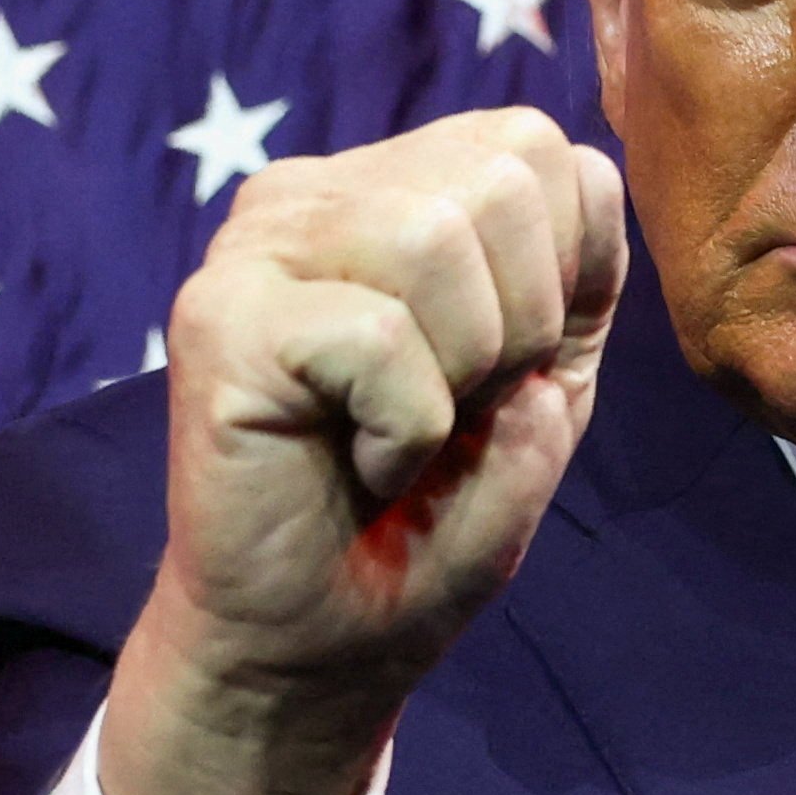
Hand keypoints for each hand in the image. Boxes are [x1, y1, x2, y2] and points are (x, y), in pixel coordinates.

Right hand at [103, 109, 628, 794]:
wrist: (324, 644)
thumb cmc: (426, 525)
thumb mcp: (545, 396)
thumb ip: (577, 287)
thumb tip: (570, 188)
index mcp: (404, 190)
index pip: (546, 150)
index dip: (572, 276)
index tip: (506, 373)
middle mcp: (324, 193)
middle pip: (503, 175)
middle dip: (520, 324)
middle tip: (452, 411)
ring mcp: (260, 246)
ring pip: (435, 237)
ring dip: (457, 375)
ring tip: (400, 436)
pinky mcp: (218, 315)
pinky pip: (377, 335)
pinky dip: (402, 429)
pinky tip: (357, 464)